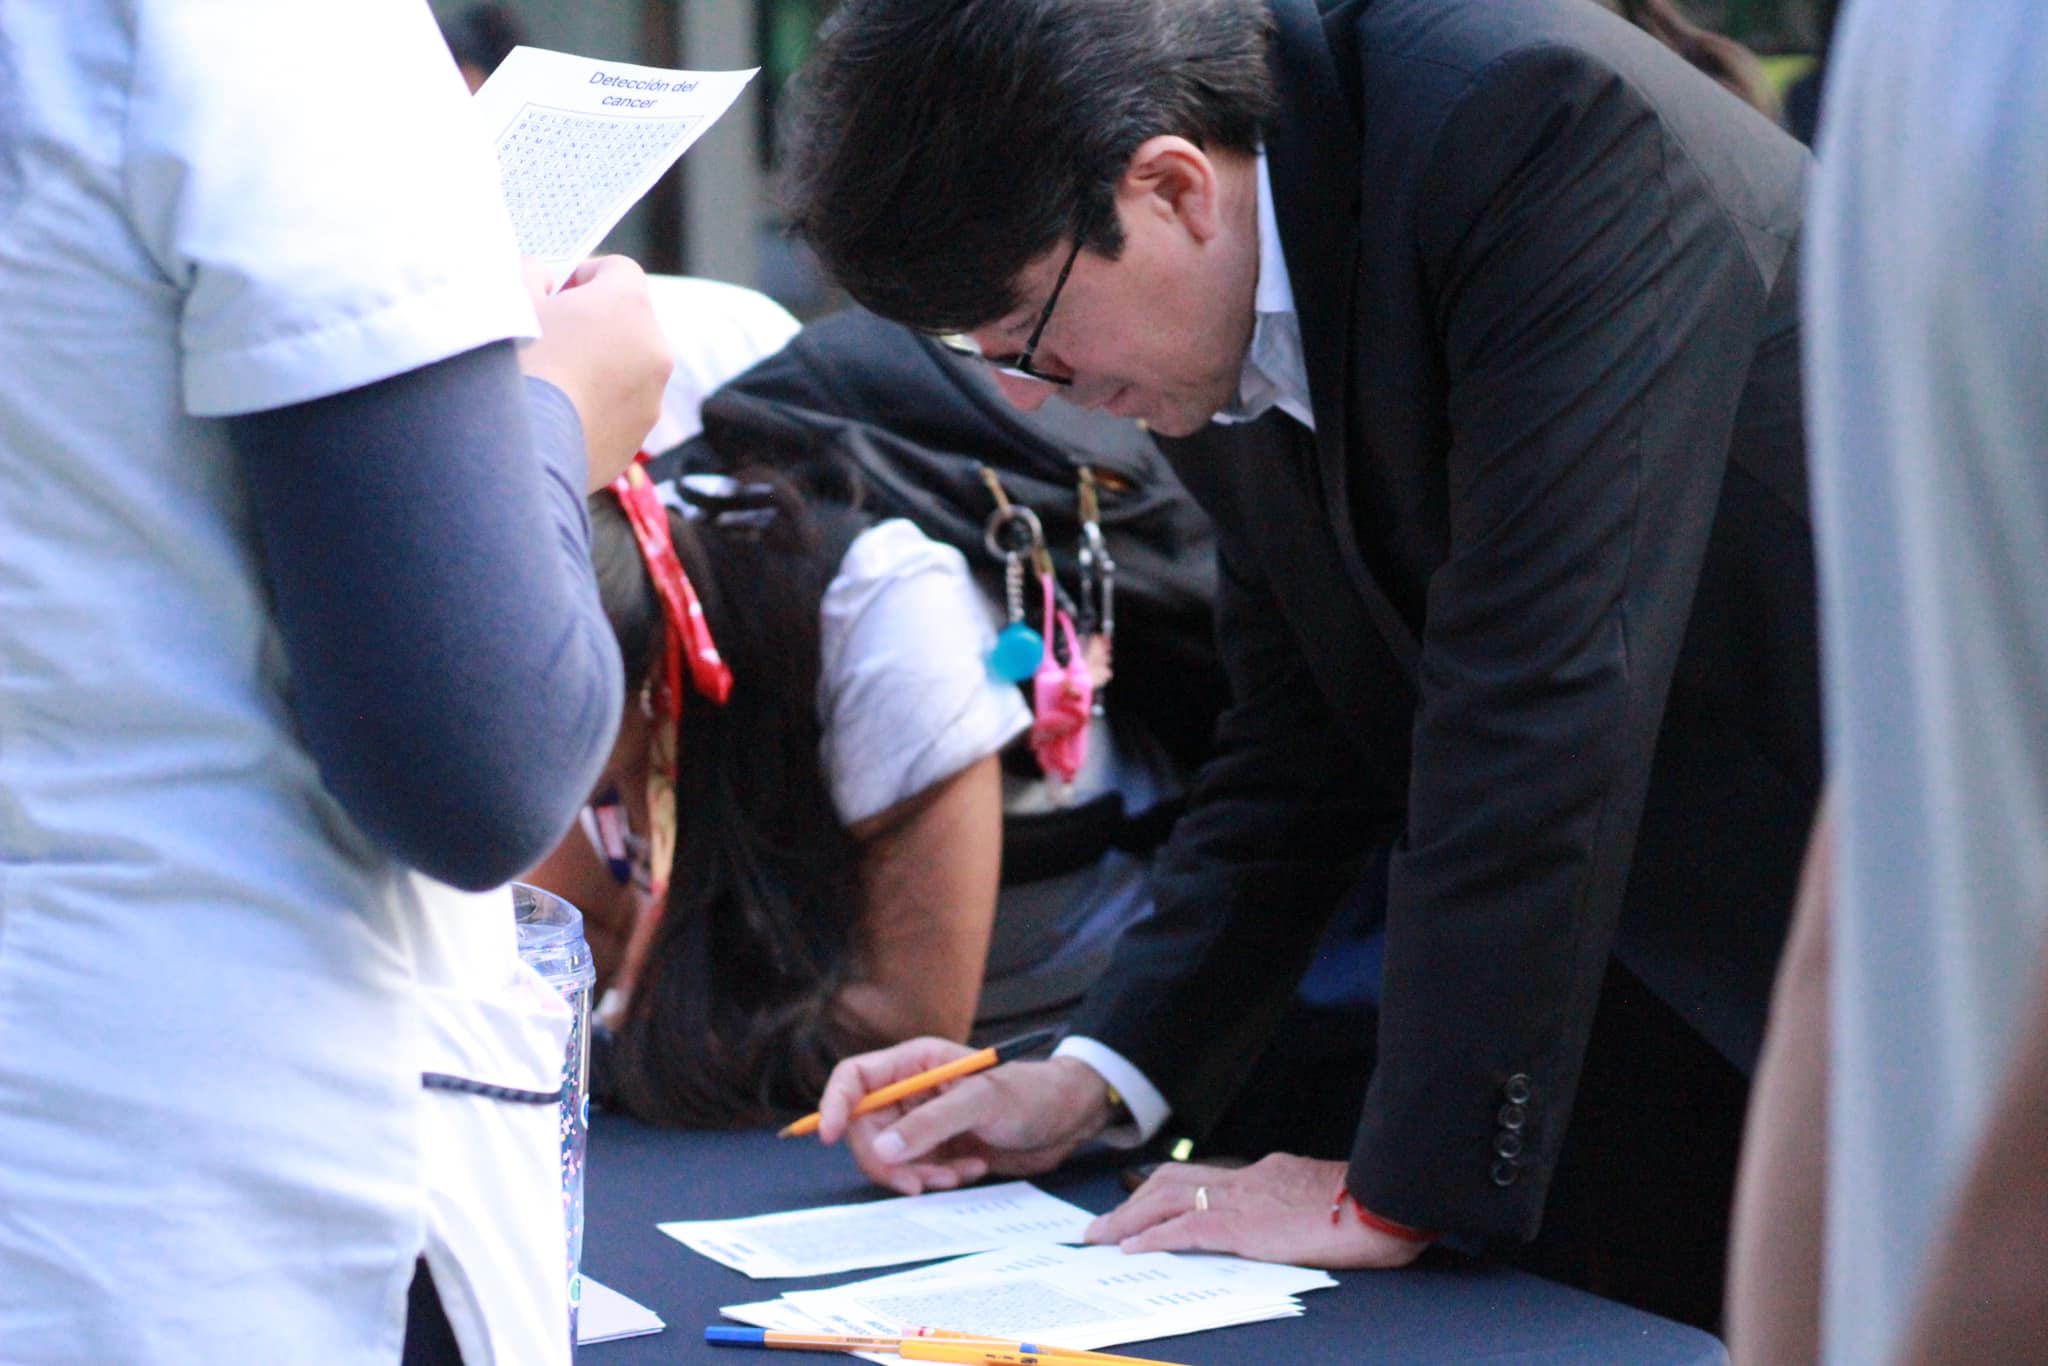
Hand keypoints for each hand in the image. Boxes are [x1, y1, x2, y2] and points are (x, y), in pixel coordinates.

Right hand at [517, 255, 671, 491]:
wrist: (519, 452)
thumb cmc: (513, 364)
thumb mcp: (511, 300)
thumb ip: (532, 275)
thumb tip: (543, 277)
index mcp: (629, 305)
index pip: (619, 270)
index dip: (585, 274)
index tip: (556, 292)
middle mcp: (654, 348)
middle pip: (628, 321)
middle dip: (594, 322)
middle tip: (549, 335)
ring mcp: (651, 398)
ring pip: (627, 368)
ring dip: (598, 365)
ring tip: (551, 380)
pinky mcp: (637, 438)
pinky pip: (619, 410)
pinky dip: (597, 406)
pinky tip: (557, 415)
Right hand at [815, 1038, 1112, 1195]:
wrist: (1067, 1120)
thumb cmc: (1030, 1094)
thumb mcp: (981, 1103)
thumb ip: (931, 1125)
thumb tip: (882, 1149)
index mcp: (914, 1062)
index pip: (854, 1078)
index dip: (834, 1104)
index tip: (828, 1137)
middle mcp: (911, 1091)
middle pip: (865, 1128)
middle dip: (886, 1159)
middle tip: (917, 1183)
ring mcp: (922, 1122)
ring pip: (888, 1156)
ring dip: (917, 1173)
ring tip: (957, 1172)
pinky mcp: (937, 1149)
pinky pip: (915, 1171)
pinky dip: (937, 1178)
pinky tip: (972, 1168)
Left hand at [1084, 1154, 1430, 1269]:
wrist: (1392, 1205)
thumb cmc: (1376, 1207)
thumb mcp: (1328, 1204)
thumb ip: (1300, 1209)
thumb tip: (1290, 1225)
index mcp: (1269, 1174)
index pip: (1204, 1178)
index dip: (1165, 1191)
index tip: (1142, 1208)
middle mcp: (1250, 1178)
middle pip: (1173, 1180)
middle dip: (1133, 1202)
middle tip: (1101, 1225)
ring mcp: (1247, 1199)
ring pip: (1168, 1198)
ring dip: (1129, 1218)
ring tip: (1100, 1237)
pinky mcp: (1248, 1226)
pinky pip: (1187, 1228)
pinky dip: (1153, 1236)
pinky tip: (1132, 1248)